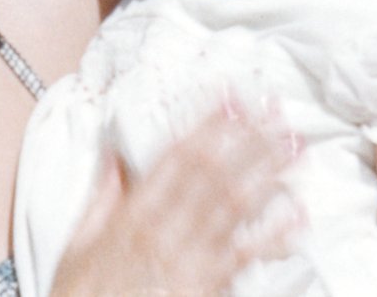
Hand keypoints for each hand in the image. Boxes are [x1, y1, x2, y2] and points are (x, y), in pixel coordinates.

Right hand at [50, 99, 302, 295]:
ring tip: (293, 147)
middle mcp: (165, 231)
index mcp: (133, 214)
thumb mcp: (78, 244)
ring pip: (233, 206)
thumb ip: (102, 198)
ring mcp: (190, 260)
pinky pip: (246, 256)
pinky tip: (298, 214)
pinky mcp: (207, 288)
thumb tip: (114, 156)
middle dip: (246, 138)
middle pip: (213, 173)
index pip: (176, 156)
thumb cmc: (85, 296)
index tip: (229, 99)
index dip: (206, 124)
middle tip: (273, 110)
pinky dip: (275, 234)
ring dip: (267, 172)